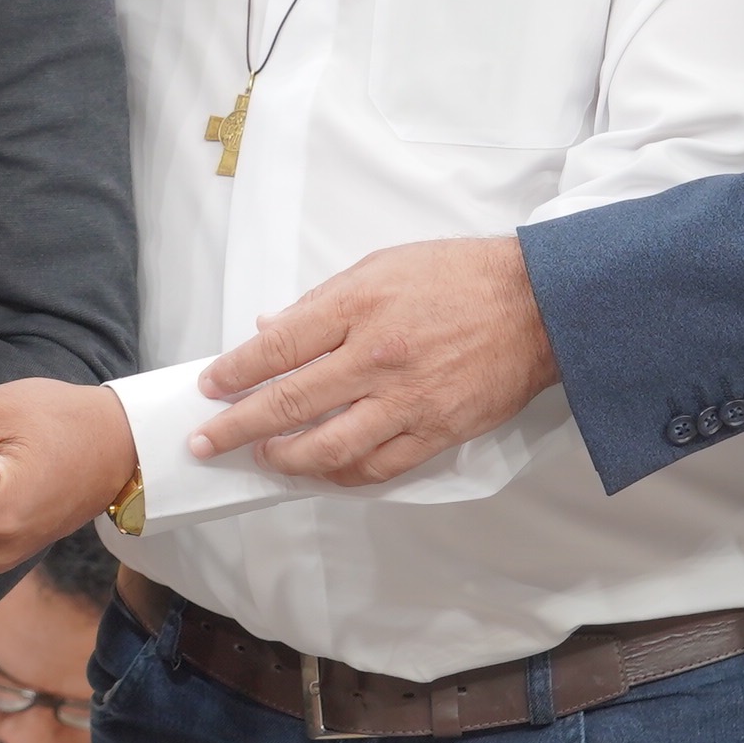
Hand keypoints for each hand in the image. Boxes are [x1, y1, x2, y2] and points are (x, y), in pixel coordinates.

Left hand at [183, 235, 556, 484]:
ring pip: (328, 446)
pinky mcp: (437, 430)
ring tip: (260, 459)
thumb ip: (322, 303)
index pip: (277, 348)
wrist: (537, 305)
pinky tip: (319, 472)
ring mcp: (407, 399)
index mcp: (358, 305)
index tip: (210, 387)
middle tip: (206, 442)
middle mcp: (377, 356)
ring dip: (284, 459)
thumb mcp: (380, 266)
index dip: (234, 373)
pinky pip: (377, 467)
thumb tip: (270, 331)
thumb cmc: (457, 278)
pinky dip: (341, 475)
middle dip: (237, 427)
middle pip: (290, 402)